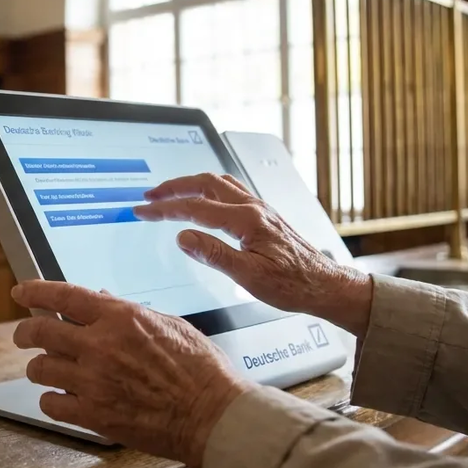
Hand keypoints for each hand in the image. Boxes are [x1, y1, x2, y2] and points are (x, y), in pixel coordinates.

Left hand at [11, 280, 251, 467]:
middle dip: (25, 332)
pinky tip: (61, 399)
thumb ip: (130, 313)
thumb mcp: (171, 325)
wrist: (212, 415)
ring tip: (47, 370)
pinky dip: (51, 400)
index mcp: (120, 318)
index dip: (35, 291)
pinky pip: (51, 404)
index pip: (63, 296)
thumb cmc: (201, 371)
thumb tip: (103, 300)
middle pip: (40, 332)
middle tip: (23, 336)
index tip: (20, 291)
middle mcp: (100, 346)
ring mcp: (93, 382)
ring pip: (40, 368)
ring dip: (39, 368)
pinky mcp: (93, 415)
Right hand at [133, 173, 372, 335]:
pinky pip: (230, 190)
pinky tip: (204, 197)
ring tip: (170, 192)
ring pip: (218, 183)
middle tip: (150, 195)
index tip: (144, 210)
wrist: (324, 284)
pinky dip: (208, 188)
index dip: (165, 209)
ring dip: (191, 184)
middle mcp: (253, 207)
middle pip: (205, 183)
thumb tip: (183, 238)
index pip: (196, 208)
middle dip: (173, 187)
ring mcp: (259, 208)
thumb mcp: (249, 276)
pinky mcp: (263, 215)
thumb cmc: (292, 284)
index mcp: (247, 220)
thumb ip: (214, 254)